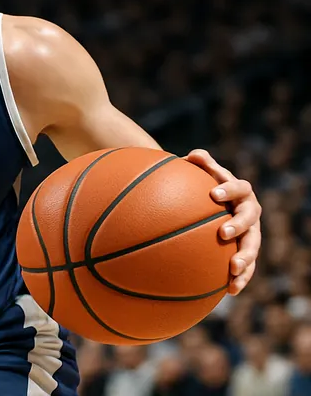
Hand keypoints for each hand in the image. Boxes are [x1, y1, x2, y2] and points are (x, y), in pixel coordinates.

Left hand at [186, 149, 261, 294]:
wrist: (215, 204)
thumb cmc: (205, 187)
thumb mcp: (204, 174)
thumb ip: (201, 164)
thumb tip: (192, 156)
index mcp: (240, 192)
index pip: (239, 188)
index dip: (228, 190)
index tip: (213, 194)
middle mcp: (249, 212)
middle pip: (249, 219)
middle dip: (238, 226)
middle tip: (223, 233)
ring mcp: (250, 233)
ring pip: (252, 246)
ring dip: (245, 258)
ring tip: (233, 269)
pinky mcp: (245, 251)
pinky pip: (246, 267)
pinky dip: (241, 278)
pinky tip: (231, 291)